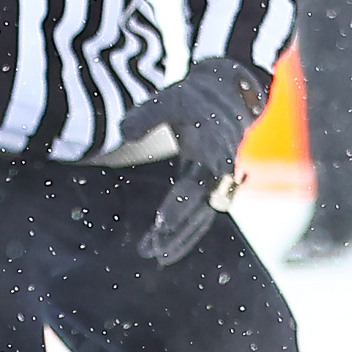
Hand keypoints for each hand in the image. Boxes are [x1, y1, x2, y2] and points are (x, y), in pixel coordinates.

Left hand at [118, 58, 268, 263]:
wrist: (227, 96)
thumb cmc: (195, 98)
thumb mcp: (170, 98)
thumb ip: (146, 115)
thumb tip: (124, 133)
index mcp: (213, 151)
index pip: (195, 185)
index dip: (179, 205)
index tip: (160, 223)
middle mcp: (219, 172)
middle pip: (200, 210)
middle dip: (178, 231)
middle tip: (153, 250)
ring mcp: (217, 182)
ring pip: (200, 218)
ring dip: (179, 238)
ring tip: (150, 255)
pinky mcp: (209, 187)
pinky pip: (199, 216)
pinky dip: (182, 232)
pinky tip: (159, 248)